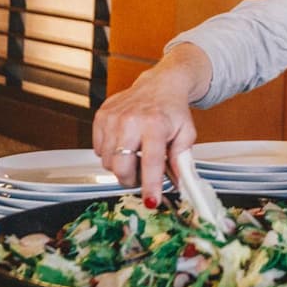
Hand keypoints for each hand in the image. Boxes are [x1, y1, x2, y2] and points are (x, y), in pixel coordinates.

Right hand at [92, 47, 208, 206]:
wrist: (161, 85)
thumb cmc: (173, 111)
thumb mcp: (186, 135)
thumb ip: (182, 161)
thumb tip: (179, 186)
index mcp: (155, 124)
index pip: (151, 162)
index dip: (150, 185)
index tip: (151, 202)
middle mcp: (131, 120)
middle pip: (122, 167)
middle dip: (132, 180)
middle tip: (143, 176)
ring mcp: (113, 118)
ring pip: (108, 162)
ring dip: (121, 167)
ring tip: (136, 155)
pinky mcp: (101, 117)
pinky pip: (99, 150)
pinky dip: (111, 154)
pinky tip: (125, 144)